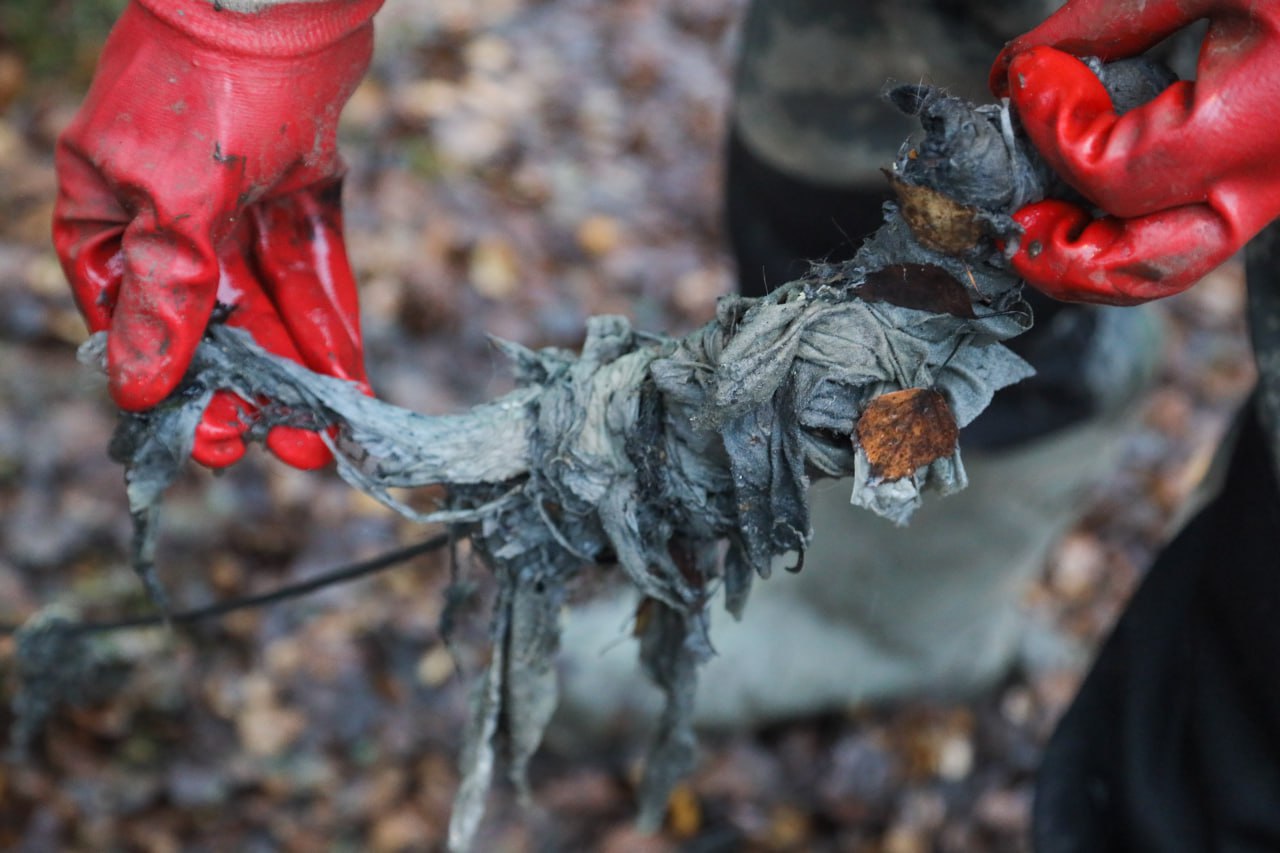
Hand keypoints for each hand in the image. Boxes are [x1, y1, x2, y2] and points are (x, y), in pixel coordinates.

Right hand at [53, 0, 381, 467]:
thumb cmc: (206, 83)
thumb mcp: (179, 199)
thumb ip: (168, 292)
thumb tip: (141, 388)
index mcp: (111, 210)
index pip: (135, 315)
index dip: (173, 381)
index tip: (212, 443)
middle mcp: (172, 211)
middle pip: (211, 318)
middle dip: (249, 385)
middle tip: (284, 446)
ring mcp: (238, 199)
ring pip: (269, 301)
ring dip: (298, 365)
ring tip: (323, 432)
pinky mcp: (299, 186)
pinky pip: (313, 267)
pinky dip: (330, 318)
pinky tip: (349, 377)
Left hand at [988, 0, 1279, 304]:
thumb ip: (1114, 16)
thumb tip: (1019, 66)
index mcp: (1253, 130)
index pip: (1113, 170)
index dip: (1051, 130)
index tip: (1025, 79)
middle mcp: (1262, 183)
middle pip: (1140, 269)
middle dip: (1061, 258)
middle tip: (1009, 224)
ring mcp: (1267, 195)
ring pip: (1164, 269)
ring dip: (1088, 261)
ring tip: (1036, 227)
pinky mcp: (1262, 186)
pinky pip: (1184, 237)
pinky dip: (1123, 237)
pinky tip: (1082, 204)